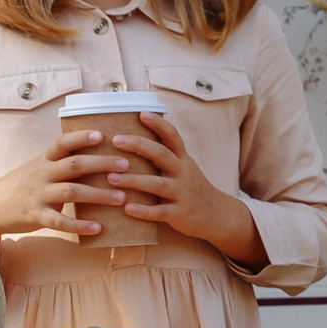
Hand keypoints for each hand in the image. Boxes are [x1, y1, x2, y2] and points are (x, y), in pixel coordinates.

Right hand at [0, 129, 129, 247]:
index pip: (62, 143)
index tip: (102, 134)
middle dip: (101, 164)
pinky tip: (99, 228)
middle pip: (74, 165)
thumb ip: (62, 162)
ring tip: (122, 198)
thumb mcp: (40, 168)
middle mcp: (42, 174)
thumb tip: (98, 154)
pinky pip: (60, 221)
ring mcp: (38, 195)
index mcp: (44, 160)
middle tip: (126, 165)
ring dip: (99, 194)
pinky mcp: (36, 216)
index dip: (81, 138)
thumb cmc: (24, 185)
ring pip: (71, 192)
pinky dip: (80, 225)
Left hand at [109, 112, 267, 267]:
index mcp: (182, 159)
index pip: (172, 136)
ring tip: (110, 178)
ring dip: (134, 181)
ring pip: (158, 185)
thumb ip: (164, 154)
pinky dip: (144, 210)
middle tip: (116, 140)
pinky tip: (127, 208)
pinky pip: (160, 212)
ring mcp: (182, 193)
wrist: (216, 214)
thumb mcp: (183, 167)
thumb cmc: (190, 187)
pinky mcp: (180, 214)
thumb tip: (135, 134)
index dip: (159, 124)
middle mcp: (183, 173)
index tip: (142, 113)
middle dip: (139, 145)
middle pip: (162, 155)